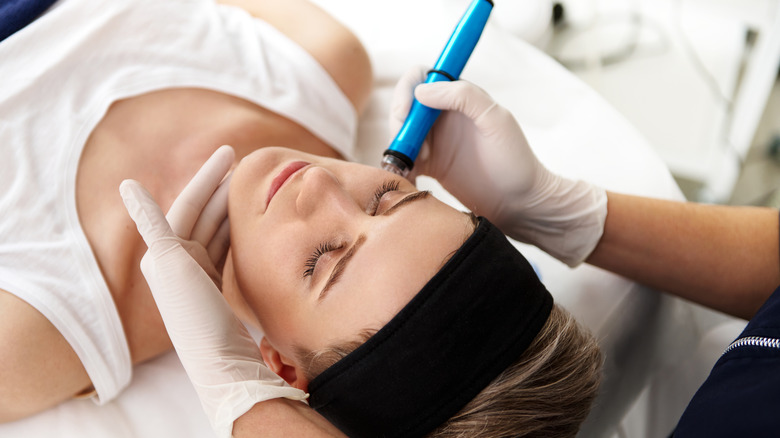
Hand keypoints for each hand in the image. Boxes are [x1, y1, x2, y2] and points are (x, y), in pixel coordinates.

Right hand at [120, 146, 306, 437]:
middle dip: (216, 183)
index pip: (211, 225)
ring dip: (205, 185)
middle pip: (200, 212)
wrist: (220, 361)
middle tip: (234, 154)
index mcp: (194, 270)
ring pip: (190, 212)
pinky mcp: (164, 262)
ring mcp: (167, 264)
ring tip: (226, 159)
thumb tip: (273, 246)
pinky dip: (141, 208)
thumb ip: (247, 266)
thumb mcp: (245, 293)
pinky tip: (129, 187)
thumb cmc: (237, 336)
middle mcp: (176, 264)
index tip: (242, 177)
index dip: (225, 200)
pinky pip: (152, 229)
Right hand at [390, 67, 606, 265]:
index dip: (407, 91)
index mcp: (459, 97)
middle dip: (399, 125)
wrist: (521, 202)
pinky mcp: (431, 166)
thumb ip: (463, 97)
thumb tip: (421, 91)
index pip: (420, 77)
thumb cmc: (515, 159)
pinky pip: (404, 161)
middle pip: (404, 106)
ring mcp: (435, 140)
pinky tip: (408, 181)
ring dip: (398, 149)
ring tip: (414, 169)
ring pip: (401, 134)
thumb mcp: (495, 119)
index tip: (405, 116)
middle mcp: (443, 115)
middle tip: (413, 151)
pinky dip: (400, 169)